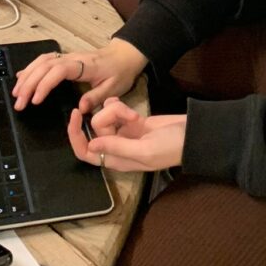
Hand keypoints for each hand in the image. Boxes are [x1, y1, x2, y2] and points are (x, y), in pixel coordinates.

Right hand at [12, 39, 146, 113]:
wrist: (124, 55)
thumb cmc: (119, 72)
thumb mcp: (114, 88)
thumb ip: (97, 97)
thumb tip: (81, 108)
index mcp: (84, 65)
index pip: (59, 71)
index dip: (45, 84)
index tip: (35, 100)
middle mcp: (72, 58)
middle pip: (45, 66)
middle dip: (29, 83)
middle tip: (18, 103)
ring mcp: (67, 56)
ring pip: (41, 61)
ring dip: (27, 76)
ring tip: (16, 93)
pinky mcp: (65, 58)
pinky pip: (44, 60)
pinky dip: (31, 68)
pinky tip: (21, 77)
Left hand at [69, 99, 185, 172]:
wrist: (190, 134)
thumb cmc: (170, 147)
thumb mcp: (144, 150)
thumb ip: (117, 146)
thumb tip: (91, 145)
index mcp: (116, 160)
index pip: (85, 152)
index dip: (75, 136)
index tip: (75, 115)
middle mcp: (116, 147)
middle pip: (96, 127)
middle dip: (109, 117)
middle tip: (130, 116)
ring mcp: (124, 133)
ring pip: (106, 115)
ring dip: (119, 110)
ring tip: (135, 115)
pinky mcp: (131, 121)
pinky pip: (115, 109)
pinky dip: (120, 105)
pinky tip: (130, 108)